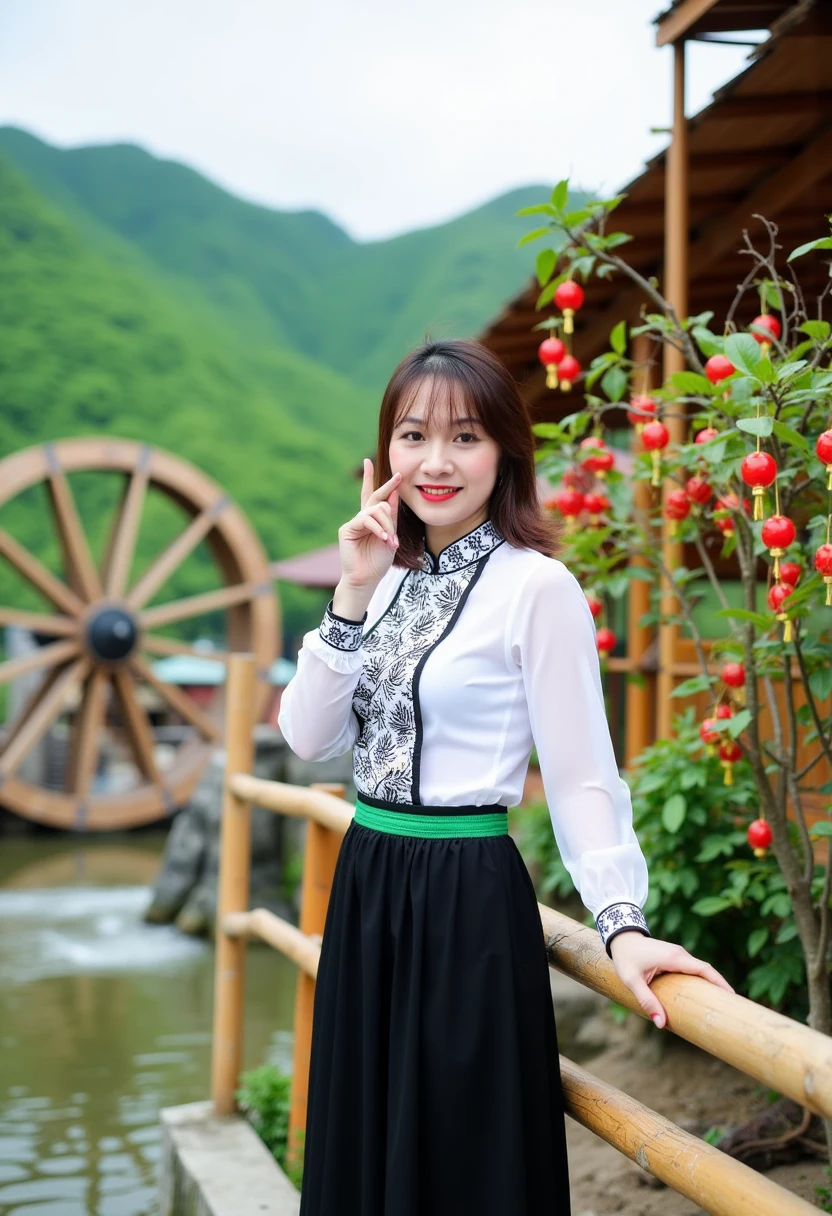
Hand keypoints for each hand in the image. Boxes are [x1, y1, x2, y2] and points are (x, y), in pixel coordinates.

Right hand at [337, 459, 400, 590]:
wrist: (367, 579)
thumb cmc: (378, 561)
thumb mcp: (391, 536)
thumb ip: (391, 517)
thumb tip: (393, 494)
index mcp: (372, 520)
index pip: (373, 496)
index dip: (375, 481)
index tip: (378, 465)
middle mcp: (362, 519)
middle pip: (374, 496)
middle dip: (386, 486)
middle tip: (397, 477)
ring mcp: (354, 523)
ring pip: (376, 511)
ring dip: (387, 525)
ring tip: (391, 541)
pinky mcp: (347, 529)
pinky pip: (366, 520)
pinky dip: (378, 529)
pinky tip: (383, 539)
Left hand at [608, 930, 734, 1028]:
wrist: (620, 937)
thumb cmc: (625, 957)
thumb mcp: (632, 980)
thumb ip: (646, 1000)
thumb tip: (661, 1023)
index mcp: (674, 958)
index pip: (704, 970)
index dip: (720, 983)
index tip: (733, 997)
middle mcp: (680, 954)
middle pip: (706, 971)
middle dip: (720, 986)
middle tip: (732, 1007)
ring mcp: (678, 954)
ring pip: (700, 970)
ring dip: (711, 984)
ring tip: (721, 1004)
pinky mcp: (675, 957)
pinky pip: (692, 969)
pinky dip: (701, 981)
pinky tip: (703, 994)